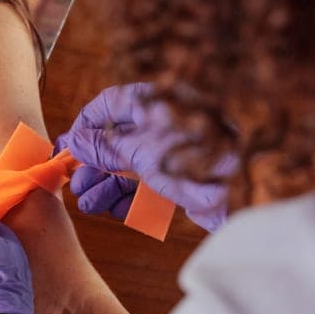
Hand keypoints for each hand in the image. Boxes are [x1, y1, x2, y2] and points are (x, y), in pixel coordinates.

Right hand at [55, 83, 232, 231]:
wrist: (246, 186)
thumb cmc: (192, 153)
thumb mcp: (136, 148)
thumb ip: (102, 146)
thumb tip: (73, 141)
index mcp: (151, 103)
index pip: (107, 105)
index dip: (84, 127)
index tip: (68, 149)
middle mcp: (162, 124)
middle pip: (118, 140)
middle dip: (93, 164)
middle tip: (77, 184)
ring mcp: (175, 153)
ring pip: (132, 167)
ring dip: (106, 184)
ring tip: (88, 202)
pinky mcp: (187, 181)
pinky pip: (151, 186)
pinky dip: (130, 198)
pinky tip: (113, 210)